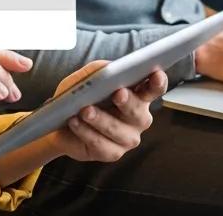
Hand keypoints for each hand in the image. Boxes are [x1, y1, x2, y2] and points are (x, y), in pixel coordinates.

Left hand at [47, 61, 165, 162]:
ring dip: (101, 119)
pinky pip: (101, 145)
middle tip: (118, 93)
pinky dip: (86, 132)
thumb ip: (99, 70)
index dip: (158, 82)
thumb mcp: (87, 77)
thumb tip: (109, 70)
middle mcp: (138, 118)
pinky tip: (75, 122)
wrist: (63, 120)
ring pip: (118, 130)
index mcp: (138, 95)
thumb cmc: (82, 94)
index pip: (154, 88)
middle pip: (139, 112)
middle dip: (129, 102)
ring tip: (85, 110)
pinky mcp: (113, 153)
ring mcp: (128, 138)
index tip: (156, 74)